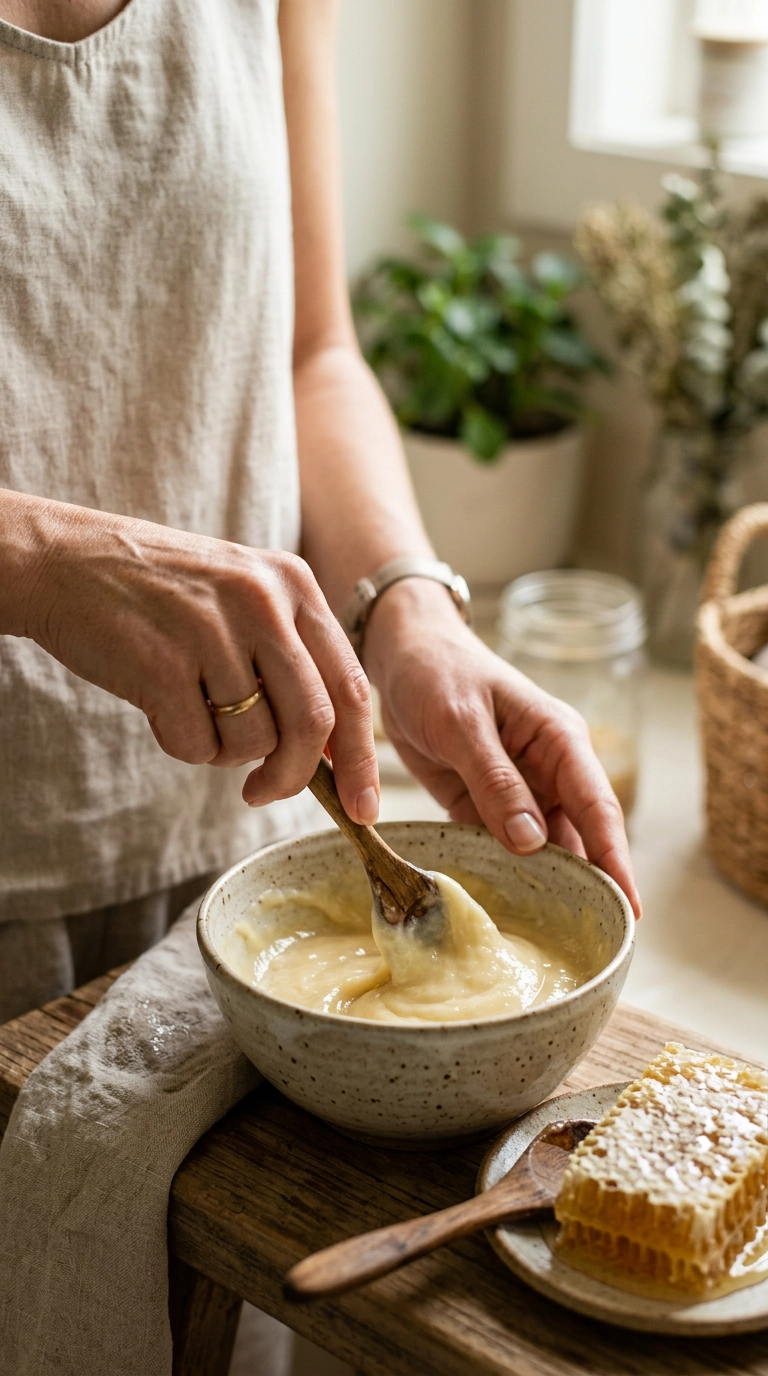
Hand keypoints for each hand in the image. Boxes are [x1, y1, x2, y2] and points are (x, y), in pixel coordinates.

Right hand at [13, 493, 378, 823]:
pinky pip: (197, 745)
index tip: (361, 806)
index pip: (350, 686)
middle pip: (313, 723)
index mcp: (294, 583)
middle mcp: (263, 601)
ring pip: (254, 740)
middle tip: (265, 792)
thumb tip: (336, 748)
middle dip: (295, 776)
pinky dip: (183, 745)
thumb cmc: (161, 593)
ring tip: (195, 714)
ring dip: (226, 753)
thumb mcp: (244, 596)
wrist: (67, 562)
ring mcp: (213, 631)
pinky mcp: (163, 664)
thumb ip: (293, 655)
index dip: (361, 756)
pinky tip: (161, 707)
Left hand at [364, 579, 640, 918]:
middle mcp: (548, 771)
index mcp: (559, 741)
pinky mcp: (482, 806)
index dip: (615, 859)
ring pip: (541, 850)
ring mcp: (517, 791)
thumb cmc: (439, 673)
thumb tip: (532, 842)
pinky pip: (499, 847)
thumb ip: (495, 781)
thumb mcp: (462, 723)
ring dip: (542, 885)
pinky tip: (500, 908)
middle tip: (591, 938)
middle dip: (587, 884)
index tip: (629, 907)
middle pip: (577, 837)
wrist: (400, 656)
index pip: (598, 808)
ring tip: (545, 936)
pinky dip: (501, 874)